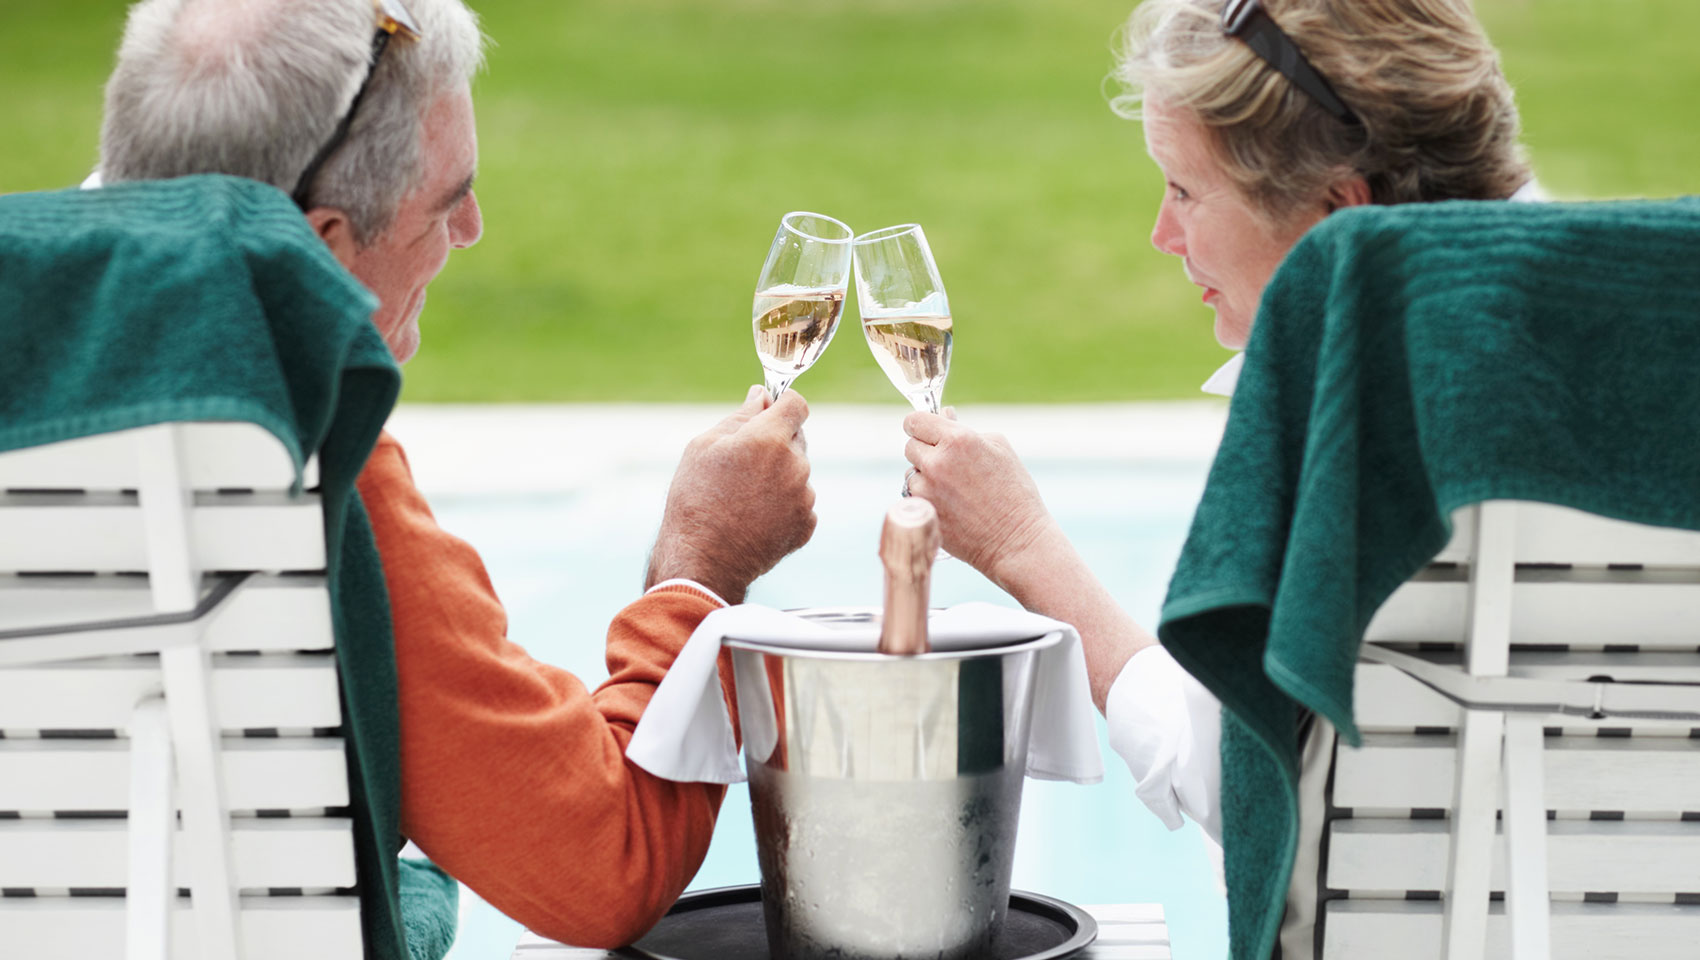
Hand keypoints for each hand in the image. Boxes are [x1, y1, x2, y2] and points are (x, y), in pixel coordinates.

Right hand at [646, 386, 816, 603]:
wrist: (703, 560)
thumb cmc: (695, 499)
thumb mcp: (704, 446)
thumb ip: (740, 416)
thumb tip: (761, 396)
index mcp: (770, 439)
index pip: (796, 404)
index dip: (783, 404)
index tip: (770, 412)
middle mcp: (795, 465)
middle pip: (796, 439)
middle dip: (775, 443)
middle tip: (742, 464)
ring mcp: (804, 497)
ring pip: (798, 473)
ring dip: (779, 476)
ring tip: (744, 497)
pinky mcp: (806, 525)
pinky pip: (800, 503)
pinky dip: (784, 506)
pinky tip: (755, 517)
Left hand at [901, 409, 1058, 589]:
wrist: (1016, 541)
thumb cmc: (1015, 492)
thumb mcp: (999, 448)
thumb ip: (964, 428)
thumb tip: (943, 414)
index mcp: (958, 440)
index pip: (915, 421)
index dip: (919, 424)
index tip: (924, 430)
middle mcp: (937, 463)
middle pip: (910, 446)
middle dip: (925, 451)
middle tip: (948, 464)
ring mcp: (926, 490)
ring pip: (911, 474)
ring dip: (925, 478)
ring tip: (955, 490)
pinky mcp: (922, 513)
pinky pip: (913, 498)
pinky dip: (926, 499)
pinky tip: (950, 507)